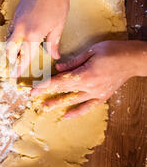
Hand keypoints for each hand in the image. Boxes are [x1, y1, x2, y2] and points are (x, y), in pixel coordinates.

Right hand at [7, 0, 74, 76]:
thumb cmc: (58, 2)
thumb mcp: (59, 25)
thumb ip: (53, 43)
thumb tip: (54, 56)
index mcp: (33, 35)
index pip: (24, 56)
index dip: (20, 67)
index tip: (16, 76)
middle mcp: (21, 29)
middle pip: (10, 49)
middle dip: (11, 59)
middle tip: (14, 65)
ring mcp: (16, 19)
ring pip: (9, 38)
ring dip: (11, 47)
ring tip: (16, 53)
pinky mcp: (16, 11)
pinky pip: (11, 28)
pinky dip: (13, 35)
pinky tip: (20, 36)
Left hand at [32, 40, 146, 117]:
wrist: (133, 60)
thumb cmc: (113, 51)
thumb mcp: (91, 51)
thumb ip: (73, 62)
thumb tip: (59, 69)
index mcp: (85, 74)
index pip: (60, 82)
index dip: (45, 86)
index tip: (33, 89)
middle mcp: (90, 87)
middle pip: (64, 91)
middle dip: (47, 94)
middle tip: (33, 98)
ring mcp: (96, 93)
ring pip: (73, 101)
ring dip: (58, 104)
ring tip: (45, 107)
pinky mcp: (102, 97)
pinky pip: (87, 107)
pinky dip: (77, 112)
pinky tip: (66, 115)